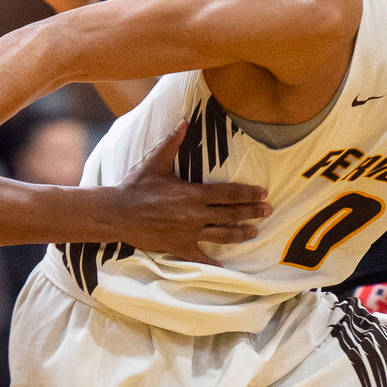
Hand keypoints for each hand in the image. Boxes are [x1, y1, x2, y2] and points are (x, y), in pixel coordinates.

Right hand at [110, 119, 270, 262]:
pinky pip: (200, 256)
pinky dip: (212, 262)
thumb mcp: (155, 161)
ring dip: (241, 233)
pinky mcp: (179, 246)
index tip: (262, 193)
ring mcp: (189, 233)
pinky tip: (224, 266)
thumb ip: (173, 142)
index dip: (248, 193)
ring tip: (254, 232)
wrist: (118, 213)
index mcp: (194, 194)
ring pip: (222, 235)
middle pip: (231, 214)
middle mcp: (196, 215)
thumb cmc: (137, 187)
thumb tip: (184, 121)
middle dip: (252, 212)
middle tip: (268, 211)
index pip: (229, 193)